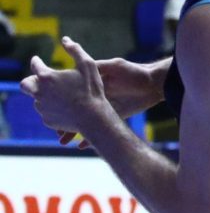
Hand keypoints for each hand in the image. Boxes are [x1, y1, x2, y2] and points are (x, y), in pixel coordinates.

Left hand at [19, 37, 113, 142]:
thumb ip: (75, 50)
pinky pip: (46, 111)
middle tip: (43, 80)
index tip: (37, 60)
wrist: (93, 118)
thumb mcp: (88, 65)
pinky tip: (66, 107)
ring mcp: (42, 107)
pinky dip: (53, 108)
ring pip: (38, 98)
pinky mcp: (46, 119)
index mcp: (47, 77)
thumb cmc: (91, 89)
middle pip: (25, 84)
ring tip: (63, 96)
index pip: (35, 65)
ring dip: (46, 95)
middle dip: (31, 80)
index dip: (36, 61)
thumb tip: (65, 39)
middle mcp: (39, 92)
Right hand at [53, 56, 167, 146]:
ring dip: (74, 131)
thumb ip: (98, 68)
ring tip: (63, 141)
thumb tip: (77, 66)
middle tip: (55, 132)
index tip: (52, 110)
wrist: (155, 83)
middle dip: (65, 121)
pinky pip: (101, 127)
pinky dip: (91, 137)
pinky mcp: (115, 116)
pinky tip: (81, 145)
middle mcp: (97, 96)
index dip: (63, 103)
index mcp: (94, 84)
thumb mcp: (115, 66)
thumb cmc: (134, 71)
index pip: (73, 94)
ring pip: (86, 121)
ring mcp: (106, 107)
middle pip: (77, 110)